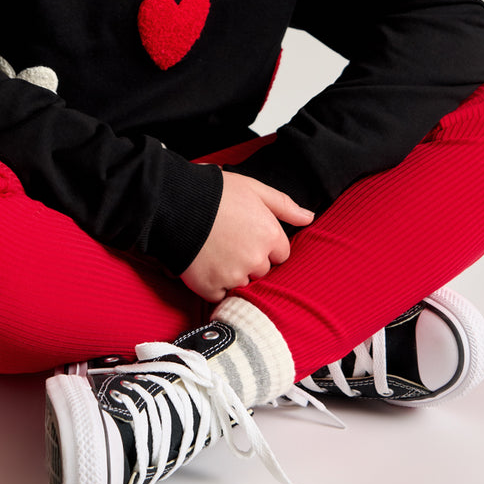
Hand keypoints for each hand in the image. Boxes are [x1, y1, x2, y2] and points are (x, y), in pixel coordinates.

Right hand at [179, 170, 313, 303]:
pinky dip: (213, 284)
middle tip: (228, 241)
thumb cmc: (215, 192)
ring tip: (215, 250)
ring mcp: (233, 276)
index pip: (281, 254)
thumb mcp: (254, 189)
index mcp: (270, 236)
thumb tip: (310, 217)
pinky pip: (220, 294)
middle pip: (262, 271)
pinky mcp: (210, 287)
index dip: (266, 245)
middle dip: (250, 260)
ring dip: (232, 273)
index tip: (248, 235)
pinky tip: (204, 263)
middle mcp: (256, 260)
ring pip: (242, 283)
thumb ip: (284, 205)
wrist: (174, 202)